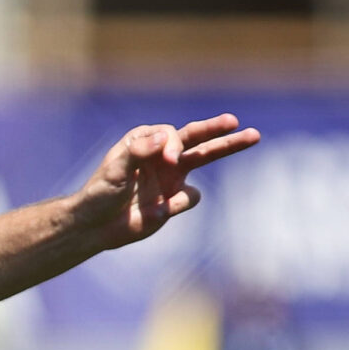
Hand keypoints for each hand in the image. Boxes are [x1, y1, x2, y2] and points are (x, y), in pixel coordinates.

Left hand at [77, 115, 260, 248]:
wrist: (96, 227)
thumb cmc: (100, 194)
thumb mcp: (115, 170)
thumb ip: (139, 151)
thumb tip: (166, 135)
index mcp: (145, 142)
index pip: (172, 135)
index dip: (174, 145)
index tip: (169, 160)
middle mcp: (162, 155)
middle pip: (197, 139)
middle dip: (219, 130)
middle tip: (238, 122)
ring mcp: (171, 177)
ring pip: (204, 159)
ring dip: (226, 147)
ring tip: (253, 135)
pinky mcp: (174, 200)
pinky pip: (190, 197)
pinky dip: (180, 204)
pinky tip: (158, 211)